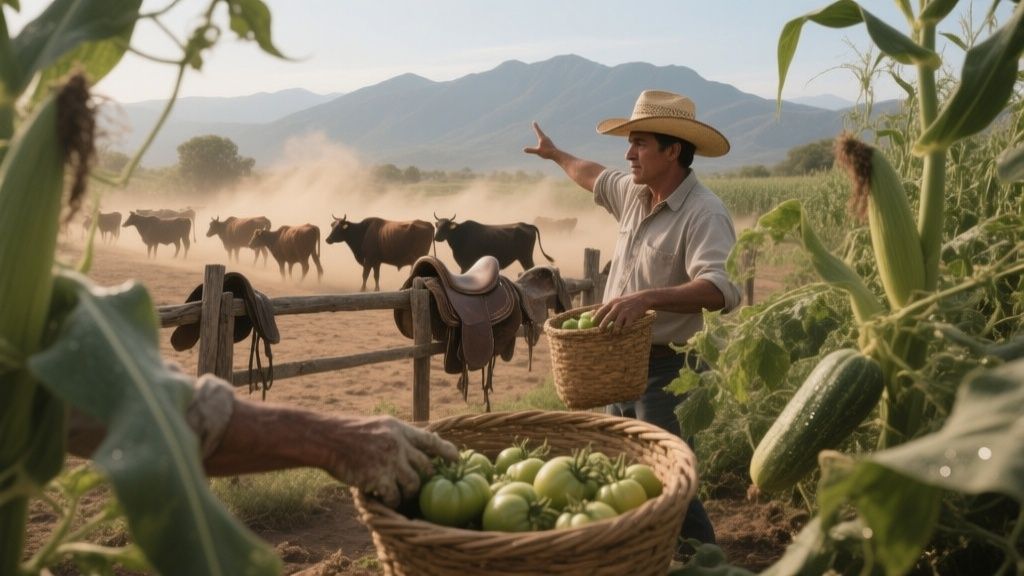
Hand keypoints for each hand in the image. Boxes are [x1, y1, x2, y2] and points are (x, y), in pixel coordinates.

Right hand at [205, 404, 459, 509]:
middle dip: (425, 479)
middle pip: (426, 468)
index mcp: (400, 429)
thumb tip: (417, 447)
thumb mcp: (379, 426)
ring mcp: (390, 461)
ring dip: (408, 493)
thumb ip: (398, 436)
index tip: (458, 460)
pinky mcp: (379, 477)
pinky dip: (392, 501)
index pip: (432, 440)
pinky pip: (395, 496)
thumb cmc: (350, 433)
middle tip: (420, 486)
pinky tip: (384, 499)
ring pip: (413, 485)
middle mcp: (399, 443)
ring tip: (398, 494)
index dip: (447, 451)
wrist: (327, 438)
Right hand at [523, 121, 557, 159]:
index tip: (534, 121)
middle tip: (535, 124)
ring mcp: (548, 140)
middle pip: (540, 132)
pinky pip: (544, 139)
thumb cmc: (547, 152)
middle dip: (537, 129)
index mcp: (542, 138)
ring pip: (542, 136)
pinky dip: (542, 138)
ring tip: (538, 131)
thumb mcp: (538, 151)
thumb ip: (531, 150)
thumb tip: (524, 149)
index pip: (538, 131)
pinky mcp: (550, 144)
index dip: (535, 126)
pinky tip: (543, 140)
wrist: (556, 154)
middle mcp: (546, 138)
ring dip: (540, 133)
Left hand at [593, 293, 649, 333]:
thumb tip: (593, 313)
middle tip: (600, 332)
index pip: (601, 310)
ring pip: (616, 324)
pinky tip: (623, 332)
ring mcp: (625, 311)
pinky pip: (626, 326)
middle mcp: (617, 307)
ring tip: (614, 334)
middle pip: (607, 318)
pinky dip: (624, 330)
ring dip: (614, 331)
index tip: (592, 323)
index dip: (595, 317)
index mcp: (612, 302)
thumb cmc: (628, 301)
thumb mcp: (617, 301)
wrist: (643, 298)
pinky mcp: (632, 316)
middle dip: (603, 326)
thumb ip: (607, 307)